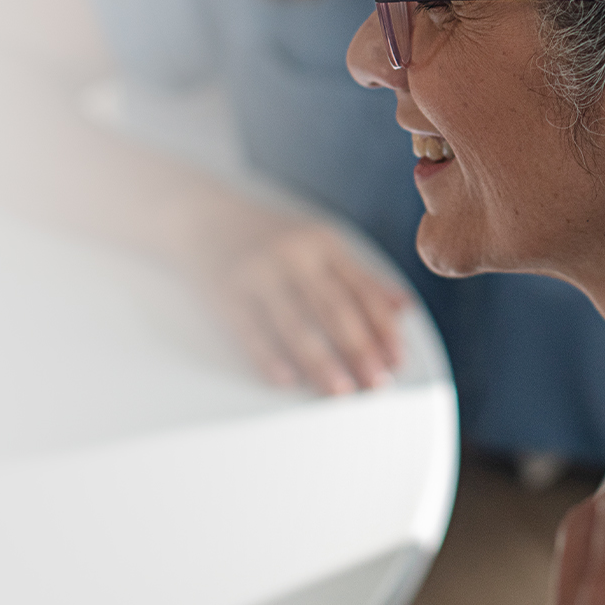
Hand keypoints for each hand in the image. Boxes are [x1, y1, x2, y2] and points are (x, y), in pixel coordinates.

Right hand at [189, 220, 409, 393]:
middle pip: (333, 308)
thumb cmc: (267, 235)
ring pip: (294, 323)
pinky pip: (248, 328)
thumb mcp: (319, 242)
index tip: (397, 359)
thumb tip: (403, 308)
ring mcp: (256, 272)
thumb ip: (360, 275)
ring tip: (339, 390)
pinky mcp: (224, 290)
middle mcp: (292, 254)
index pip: (361, 290)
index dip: (383, 328)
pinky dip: (267, 356)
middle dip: (359, 348)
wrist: (201, 214)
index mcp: (322, 243)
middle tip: (376, 383)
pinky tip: (285, 379)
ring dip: (320, 360)